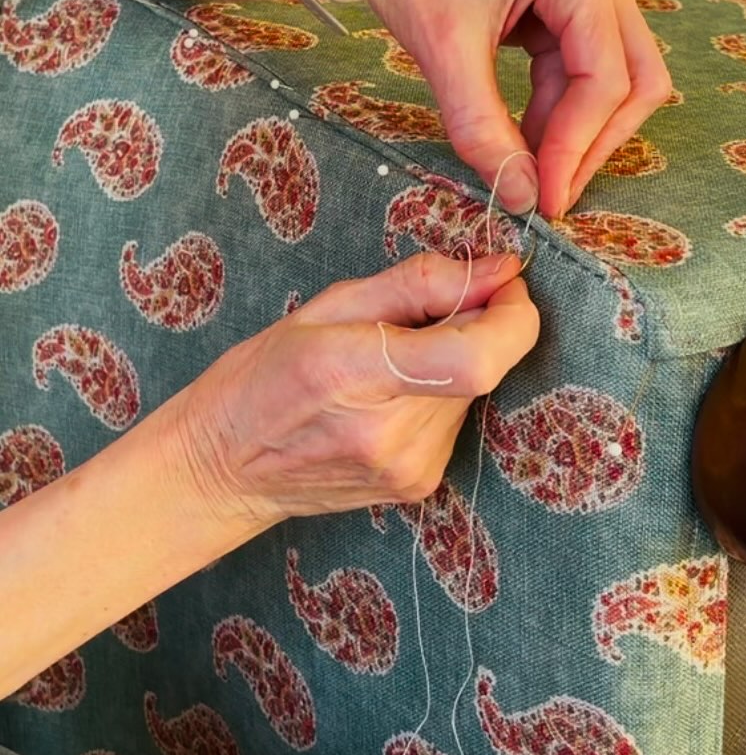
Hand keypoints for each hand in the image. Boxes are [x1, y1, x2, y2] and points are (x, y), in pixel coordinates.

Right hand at [179, 252, 536, 530]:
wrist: (225, 468)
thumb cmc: (264, 374)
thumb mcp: (329, 304)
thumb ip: (421, 283)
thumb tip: (499, 269)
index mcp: (358, 374)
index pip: (477, 357)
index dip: (512, 315)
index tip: (504, 282)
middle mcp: (393, 434)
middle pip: (483, 365)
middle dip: (474, 325)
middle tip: (417, 315)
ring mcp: (409, 468)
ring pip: (472, 390)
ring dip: (452, 362)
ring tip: (387, 362)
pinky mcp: (419, 485)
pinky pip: (455, 419)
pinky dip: (436, 394)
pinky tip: (387, 398)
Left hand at [307, 0, 671, 219]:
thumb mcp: (443, 50)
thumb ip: (481, 126)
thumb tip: (518, 195)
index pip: (606, 80)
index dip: (576, 147)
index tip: (541, 198)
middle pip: (633, 83)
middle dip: (593, 144)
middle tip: (547, 196)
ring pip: (611, 86)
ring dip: (574, 134)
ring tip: (526, 175)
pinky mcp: (566, 14)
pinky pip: (579, 78)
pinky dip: (555, 116)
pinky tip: (519, 144)